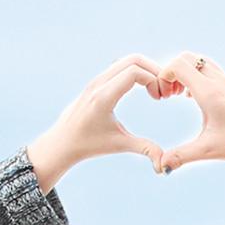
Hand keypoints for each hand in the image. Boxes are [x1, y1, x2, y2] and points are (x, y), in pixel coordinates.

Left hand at [25, 54, 175, 189]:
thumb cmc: (88, 145)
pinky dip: (135, 71)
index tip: (160, 99)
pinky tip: (143, 89)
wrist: (61, 142)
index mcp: (103, 97)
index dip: (154, 80)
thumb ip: (144, 149)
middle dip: (154, 71)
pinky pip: (120, 66)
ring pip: (126, 60)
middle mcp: (99, 83)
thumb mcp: (118, 145)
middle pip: (133, 59)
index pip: (135, 72)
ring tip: (155, 91)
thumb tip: (163, 165)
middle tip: (163, 91)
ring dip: (145, 70)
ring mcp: (96, 80)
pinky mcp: (96, 81)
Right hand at [154, 51, 224, 172]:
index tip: (163, 97)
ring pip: (199, 61)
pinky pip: (209, 69)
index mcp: (210, 92)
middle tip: (169, 94)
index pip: (178, 65)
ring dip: (185, 73)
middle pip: (187, 57)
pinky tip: (194, 99)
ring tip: (179, 96)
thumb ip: (182, 156)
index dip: (163, 76)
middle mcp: (218, 81)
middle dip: (171, 71)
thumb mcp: (210, 150)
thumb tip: (161, 167)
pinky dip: (196, 76)